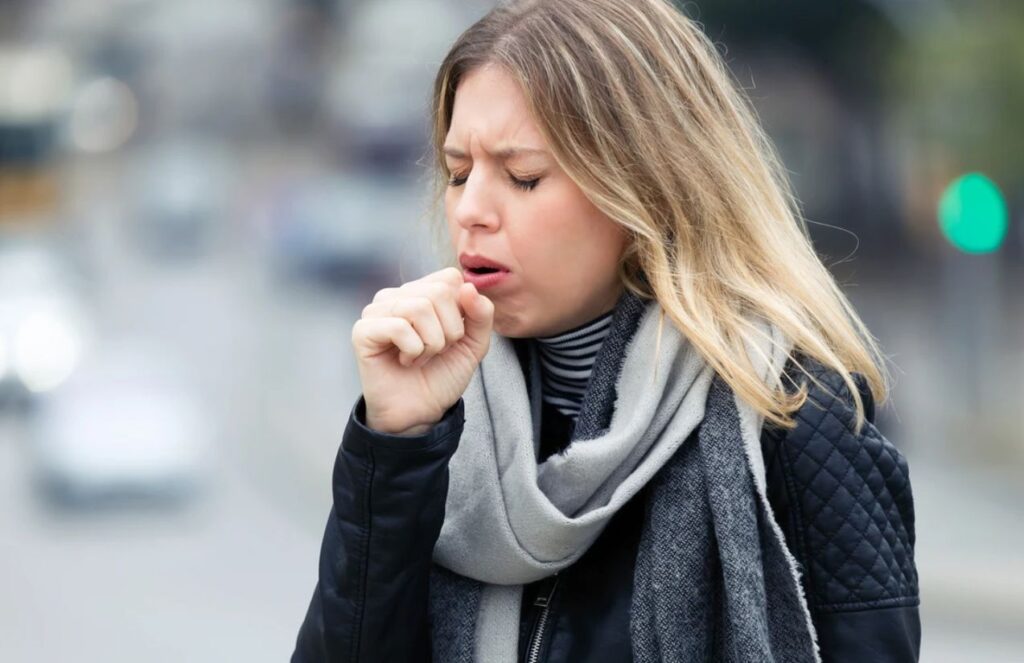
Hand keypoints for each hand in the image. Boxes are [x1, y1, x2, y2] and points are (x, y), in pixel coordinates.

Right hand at [351, 267, 494, 434]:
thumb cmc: (442, 374)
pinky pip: (398, 327)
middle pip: (438, 292)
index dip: (462, 310)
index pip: (450, 278)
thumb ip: (481, 314)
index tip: (453, 336)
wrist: (421, 411)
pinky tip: (406, 361)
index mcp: (421, 292)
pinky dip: (413, 350)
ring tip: (421, 357)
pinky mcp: (363, 331)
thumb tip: (469, 287)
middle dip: (449, 330)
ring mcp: (377, 311)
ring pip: (419, 308)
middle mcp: (397, 296)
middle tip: (437, 351)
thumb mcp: (474, 343)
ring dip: (431, 343)